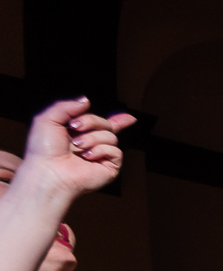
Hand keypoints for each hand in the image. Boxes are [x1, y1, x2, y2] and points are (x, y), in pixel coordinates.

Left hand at [18, 98, 135, 200]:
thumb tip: (87, 100)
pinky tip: (87, 157)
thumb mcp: (48, 119)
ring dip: (92, 138)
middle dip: (91, 121)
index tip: (130, 118)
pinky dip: (101, 150)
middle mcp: (91, 145)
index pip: (102, 126)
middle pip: (106, 124)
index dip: (118, 121)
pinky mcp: (109, 167)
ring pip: (111, 136)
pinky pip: (115, 151)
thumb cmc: (44, 149)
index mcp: (78, 134)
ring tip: (78, 147)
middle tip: (75, 127)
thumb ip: (66, 106)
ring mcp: (101, 157)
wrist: (49, 170)